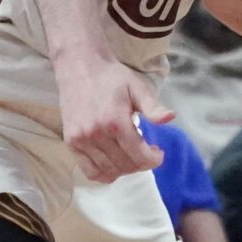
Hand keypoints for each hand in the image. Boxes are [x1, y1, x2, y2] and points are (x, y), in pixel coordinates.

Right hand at [58, 49, 170, 181]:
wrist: (80, 67)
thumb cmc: (112, 78)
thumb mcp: (137, 87)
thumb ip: (152, 107)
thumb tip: (170, 118)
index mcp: (115, 121)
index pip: (138, 155)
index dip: (153, 159)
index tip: (158, 154)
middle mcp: (96, 134)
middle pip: (125, 165)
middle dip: (141, 163)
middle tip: (146, 153)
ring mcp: (81, 140)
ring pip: (109, 171)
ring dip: (125, 169)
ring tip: (131, 157)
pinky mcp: (71, 142)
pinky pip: (90, 171)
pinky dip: (105, 174)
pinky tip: (114, 166)